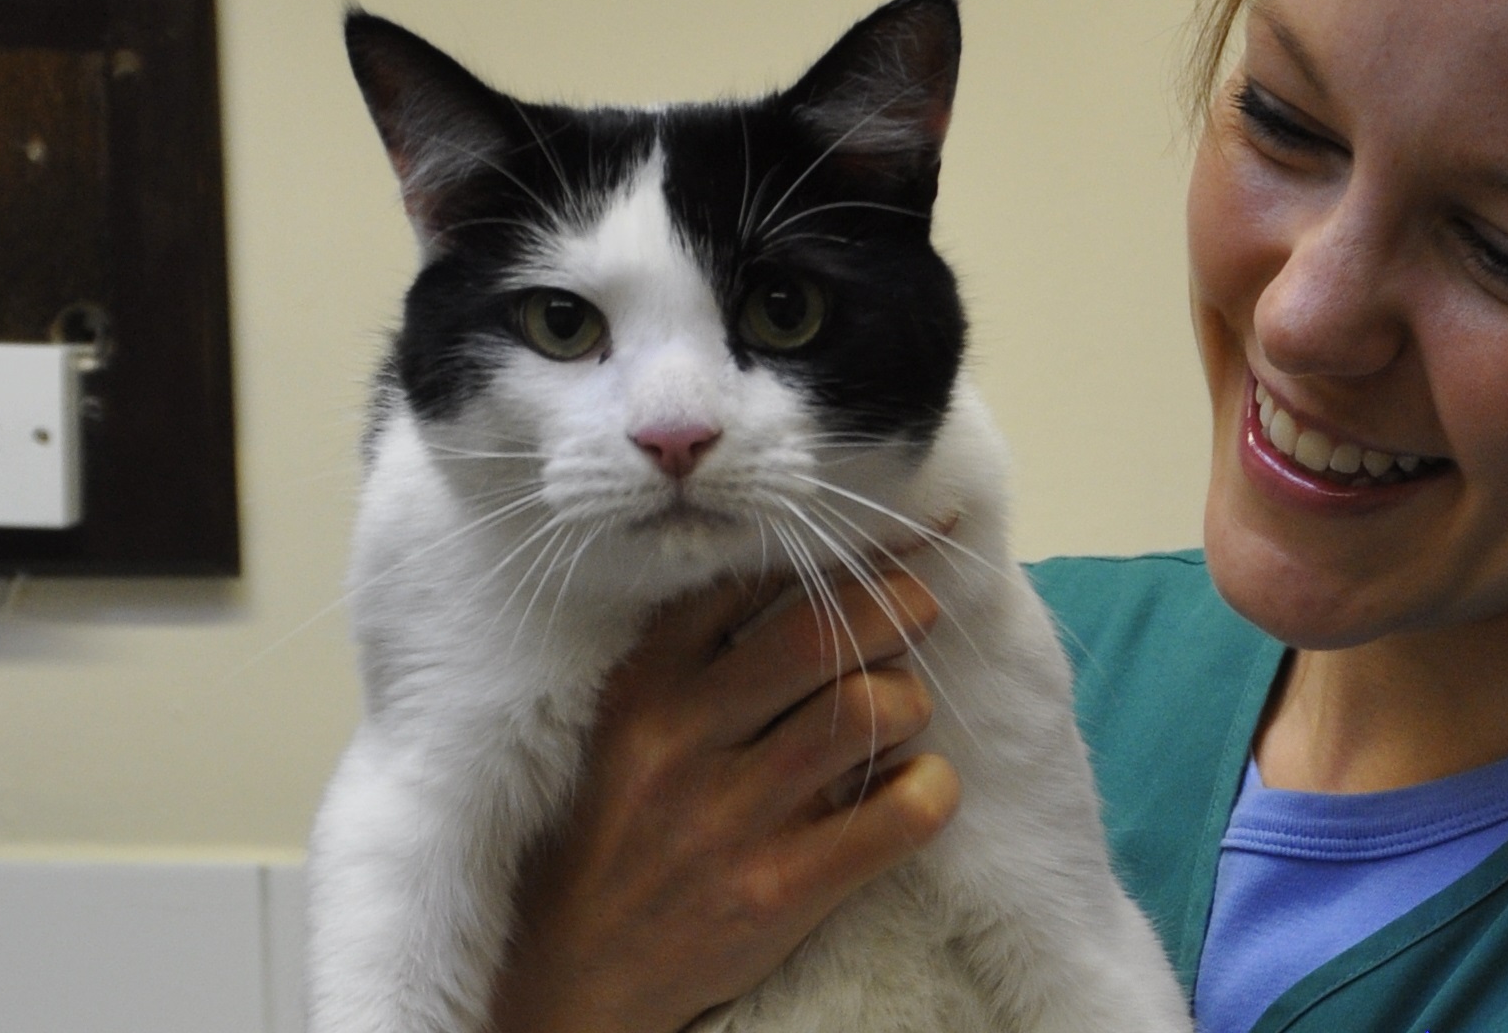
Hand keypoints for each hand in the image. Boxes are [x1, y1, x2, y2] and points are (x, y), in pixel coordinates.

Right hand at [485, 570, 958, 1032]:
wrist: (576, 978)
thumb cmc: (619, 833)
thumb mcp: (626, 727)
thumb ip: (699, 656)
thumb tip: (820, 577)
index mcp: (645, 685)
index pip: (752, 578)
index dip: (842, 546)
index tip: (902, 530)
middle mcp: (683, 738)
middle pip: (822, 632)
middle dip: (895, 608)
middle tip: (919, 612)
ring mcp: (732, 817)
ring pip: (867, 708)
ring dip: (907, 700)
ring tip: (897, 715)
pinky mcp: (779, 891)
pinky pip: (899, 814)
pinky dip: (931, 790)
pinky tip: (917, 789)